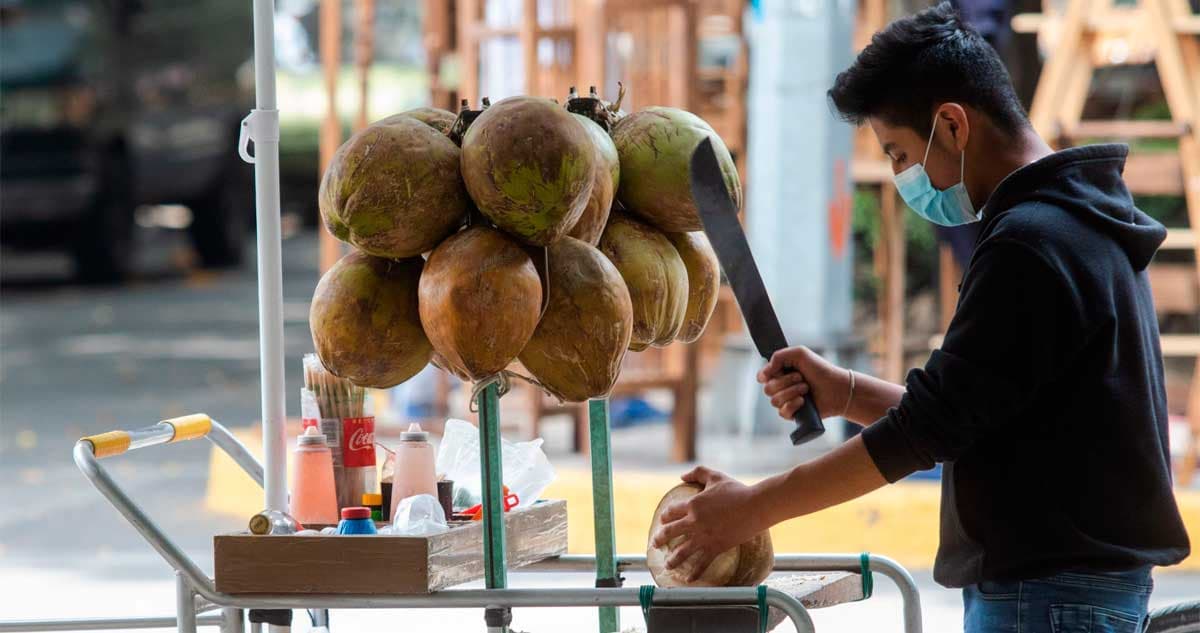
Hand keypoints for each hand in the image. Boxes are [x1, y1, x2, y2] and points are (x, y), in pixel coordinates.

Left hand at [649, 466, 765, 581]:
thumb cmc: (736, 490)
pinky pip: (702, 562)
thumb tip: (682, 476)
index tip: (662, 521)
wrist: (755, 506)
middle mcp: (694, 522)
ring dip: (673, 559)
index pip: (671, 512)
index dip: (665, 517)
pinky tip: (689, 579)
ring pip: (682, 550)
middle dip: (660, 539)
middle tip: (655, 544)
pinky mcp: (716, 547)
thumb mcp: (715, 476)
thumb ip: (697, 473)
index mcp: (693, 504)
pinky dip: (695, 572)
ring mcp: (704, 536)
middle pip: (671, 532)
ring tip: (668, 565)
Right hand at [757, 346, 849, 420]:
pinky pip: (782, 412)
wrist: (837, 388)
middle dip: (785, 382)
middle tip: (801, 377)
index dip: (765, 375)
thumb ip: (778, 356)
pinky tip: (804, 401)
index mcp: (781, 373)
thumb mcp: (799, 354)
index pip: (762, 376)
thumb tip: (765, 372)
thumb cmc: (820, 369)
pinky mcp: (793, 414)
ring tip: (806, 388)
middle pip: (767, 389)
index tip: (775, 372)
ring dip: (791, 392)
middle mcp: (782, 388)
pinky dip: (793, 405)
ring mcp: (787, 401)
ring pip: (774, 401)